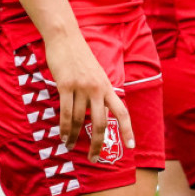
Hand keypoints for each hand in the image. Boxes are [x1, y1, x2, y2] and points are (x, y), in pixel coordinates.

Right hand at [42, 31, 133, 162]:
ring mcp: (82, 87)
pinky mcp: (65, 85)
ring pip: (81, 119)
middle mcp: (97, 88)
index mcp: (107, 86)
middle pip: (102, 122)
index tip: (131, 147)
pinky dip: (65, 127)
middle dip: (98, 144)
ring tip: (70, 146)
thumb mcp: (96, 73)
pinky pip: (66, 112)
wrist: (65, 37)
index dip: (128, 130)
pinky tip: (63, 135)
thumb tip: (97, 109)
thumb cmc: (79, 55)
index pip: (122, 112)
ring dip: (75, 136)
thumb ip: (98, 90)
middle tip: (94, 158)